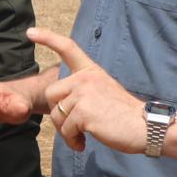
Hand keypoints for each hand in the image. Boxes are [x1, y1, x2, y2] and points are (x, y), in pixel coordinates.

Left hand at [33, 28, 145, 154]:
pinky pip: (66, 130)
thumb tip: (60, 106)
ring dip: (66, 132)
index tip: (30, 32)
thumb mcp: (103, 91)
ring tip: (81, 137)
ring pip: (57, 115)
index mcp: (91, 71)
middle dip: (58, 114)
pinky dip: (72, 141)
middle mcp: (86, 79)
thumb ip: (82, 91)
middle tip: (73, 128)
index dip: (47, 38)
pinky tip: (83, 144)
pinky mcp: (84, 112)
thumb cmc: (123, 115)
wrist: (146, 127)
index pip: (67, 48)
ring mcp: (84, 94)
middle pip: (51, 94)